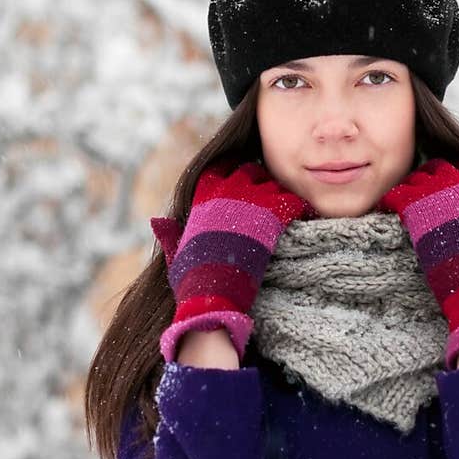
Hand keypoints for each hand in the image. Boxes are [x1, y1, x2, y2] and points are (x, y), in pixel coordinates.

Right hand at [151, 158, 315, 363]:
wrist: (213, 290)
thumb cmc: (192, 276)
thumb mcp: (177, 251)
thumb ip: (171, 233)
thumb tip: (156, 223)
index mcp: (203, 193)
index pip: (221, 169)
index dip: (232, 178)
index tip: (240, 191)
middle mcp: (227, 189)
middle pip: (250, 171)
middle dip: (258, 184)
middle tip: (266, 205)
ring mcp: (251, 199)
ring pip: (273, 184)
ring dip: (278, 197)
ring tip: (283, 216)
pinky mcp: (271, 213)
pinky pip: (292, 202)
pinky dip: (299, 211)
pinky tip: (301, 221)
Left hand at [377, 157, 458, 369]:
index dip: (455, 175)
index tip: (446, 188)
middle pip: (438, 167)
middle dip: (429, 177)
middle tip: (420, 192)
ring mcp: (437, 197)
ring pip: (416, 178)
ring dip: (410, 187)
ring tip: (404, 202)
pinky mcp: (416, 212)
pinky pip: (397, 195)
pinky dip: (390, 200)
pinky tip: (387, 209)